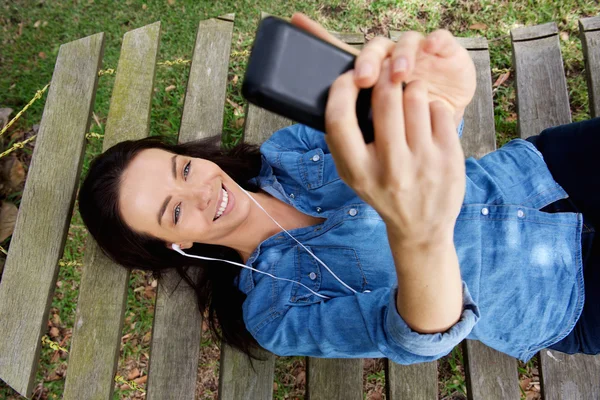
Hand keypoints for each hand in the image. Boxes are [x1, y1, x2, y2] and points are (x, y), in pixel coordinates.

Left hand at [290, 13, 475, 125]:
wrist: (444, 141)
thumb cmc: (404, 136)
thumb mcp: (375, 134)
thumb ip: (352, 124)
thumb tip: (318, 125)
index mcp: (368, 76)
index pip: (339, 52)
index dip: (317, 33)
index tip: (299, 23)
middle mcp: (390, 60)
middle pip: (374, 48)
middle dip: (367, 61)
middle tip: (363, 79)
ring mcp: (417, 55)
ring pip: (405, 41)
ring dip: (401, 55)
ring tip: (399, 74)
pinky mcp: (445, 53)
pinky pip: (440, 38)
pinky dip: (435, 40)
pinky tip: (430, 47)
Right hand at [324, 59, 465, 244]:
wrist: (421, 228)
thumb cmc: (383, 192)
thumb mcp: (353, 176)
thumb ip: (343, 141)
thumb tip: (342, 91)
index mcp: (358, 171)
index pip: (339, 118)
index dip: (342, 89)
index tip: (349, 78)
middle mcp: (390, 168)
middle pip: (385, 98)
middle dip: (385, 76)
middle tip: (386, 72)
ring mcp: (423, 162)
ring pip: (415, 97)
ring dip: (410, 87)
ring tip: (408, 93)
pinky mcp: (449, 157)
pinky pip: (439, 108)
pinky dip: (431, 105)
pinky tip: (427, 116)